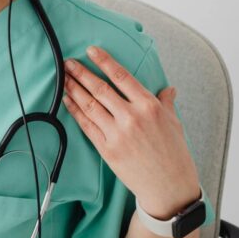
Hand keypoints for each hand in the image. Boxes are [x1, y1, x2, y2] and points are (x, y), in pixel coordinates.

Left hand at [61, 46, 199, 218]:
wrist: (169, 187)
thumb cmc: (174, 153)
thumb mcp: (174, 123)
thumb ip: (166, 103)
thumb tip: (168, 89)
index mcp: (149, 106)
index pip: (122, 76)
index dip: (104, 61)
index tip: (91, 50)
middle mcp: (131, 117)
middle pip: (100, 89)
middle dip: (81, 73)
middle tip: (68, 63)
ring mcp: (117, 133)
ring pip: (89, 105)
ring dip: (74, 89)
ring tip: (64, 78)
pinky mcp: (107, 149)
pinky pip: (86, 125)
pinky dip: (75, 111)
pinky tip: (67, 101)